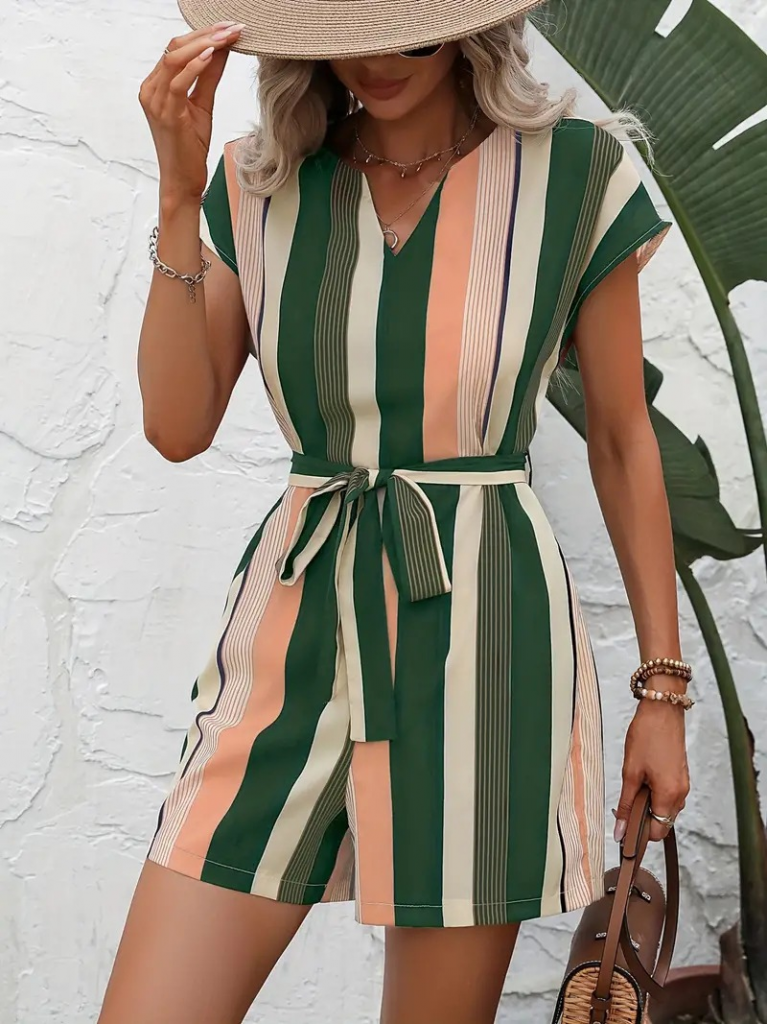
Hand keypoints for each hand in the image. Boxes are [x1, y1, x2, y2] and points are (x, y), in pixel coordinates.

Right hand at [138, 21, 244, 205]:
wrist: (183, 180)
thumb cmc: (190, 147)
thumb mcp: (203, 104)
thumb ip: (209, 76)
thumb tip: (221, 49)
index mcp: (156, 85)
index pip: (176, 48)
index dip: (202, 33)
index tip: (228, 27)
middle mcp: (151, 90)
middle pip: (175, 47)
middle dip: (205, 33)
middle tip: (232, 27)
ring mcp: (156, 102)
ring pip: (175, 59)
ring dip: (204, 44)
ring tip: (227, 37)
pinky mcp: (167, 115)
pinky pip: (179, 82)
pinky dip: (196, 66)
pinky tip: (213, 55)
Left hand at [614, 680, 689, 842]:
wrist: (662, 710)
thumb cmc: (646, 736)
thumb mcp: (630, 772)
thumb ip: (626, 804)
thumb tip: (621, 830)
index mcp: (669, 795)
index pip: (657, 831)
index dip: (639, 833)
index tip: (623, 826)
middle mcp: (681, 793)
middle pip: (662, 821)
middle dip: (643, 818)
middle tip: (624, 802)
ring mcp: (683, 784)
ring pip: (665, 808)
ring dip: (649, 805)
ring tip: (633, 784)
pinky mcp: (681, 776)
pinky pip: (668, 795)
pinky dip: (655, 794)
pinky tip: (642, 779)